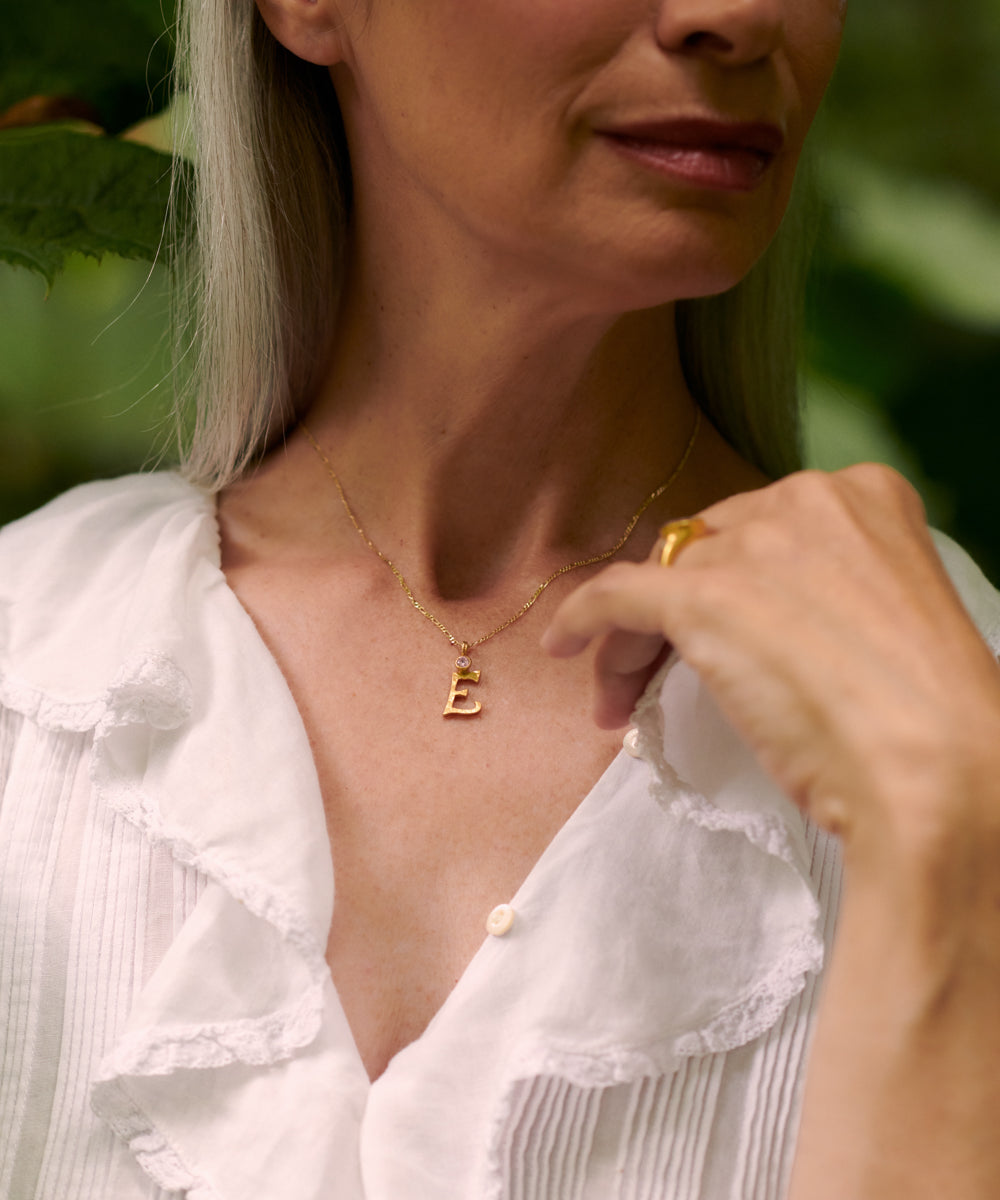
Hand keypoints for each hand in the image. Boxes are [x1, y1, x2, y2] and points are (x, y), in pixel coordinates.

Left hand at [542, 464, 999, 859]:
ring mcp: (754, 546)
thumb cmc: (928, 716)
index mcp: (865, 496)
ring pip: (661, 579)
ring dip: (637, 639)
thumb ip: (828, 590)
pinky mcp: (702, 595)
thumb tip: (763, 620)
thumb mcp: (886, 619)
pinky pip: (615, 595)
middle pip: (706, 549)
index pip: (761, 532)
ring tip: (625, 702)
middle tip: (660, 679)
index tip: (716, 638)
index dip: (730, 584)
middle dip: (678, 613)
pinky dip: (580, 618)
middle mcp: (805, 501)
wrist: (938, 771)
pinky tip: (562, 646)